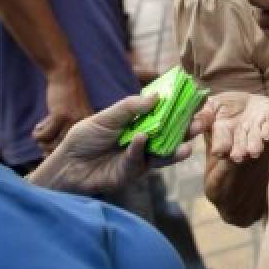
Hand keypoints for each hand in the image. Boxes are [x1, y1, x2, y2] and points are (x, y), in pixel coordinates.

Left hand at [28, 91, 196, 195]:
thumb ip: (130, 107)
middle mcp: (145, 139)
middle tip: (201, 123)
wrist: (68, 164)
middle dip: (187, 129)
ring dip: (177, 147)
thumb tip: (157, 96)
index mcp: (141, 123)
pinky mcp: (133, 172)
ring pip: (164, 152)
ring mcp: (141, 157)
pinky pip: (140, 160)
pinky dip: (140, 148)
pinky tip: (141, 139)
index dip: (181, 108)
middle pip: (171, 134)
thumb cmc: (85, 137)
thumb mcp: (107, 116)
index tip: (199, 101)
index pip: (165, 114)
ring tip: (189, 143)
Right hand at [34, 66, 93, 154]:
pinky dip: (37, 134)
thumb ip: (66, 132)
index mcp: (90, 128)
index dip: (59, 153)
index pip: (76, 151)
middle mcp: (84, 127)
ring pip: (52, 145)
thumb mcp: (73, 116)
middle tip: (43, 141)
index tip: (49, 152)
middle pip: (62, 150)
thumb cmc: (66, 98)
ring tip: (40, 132)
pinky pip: (44, 135)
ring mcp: (73, 121)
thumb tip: (49, 154)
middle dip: (48, 149)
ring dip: (42, 142)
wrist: (65, 76)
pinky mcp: (61, 116)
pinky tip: (37, 127)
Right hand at [197, 92, 268, 162]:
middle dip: (239, 150)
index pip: (221, 143)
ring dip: (254, 144)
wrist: (250, 102)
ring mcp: (257, 130)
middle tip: (238, 156)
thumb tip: (194, 124)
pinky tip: (266, 135)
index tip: (219, 151)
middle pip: (239, 145)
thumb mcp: (212, 106)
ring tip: (254, 151)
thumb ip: (205, 116)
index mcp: (224, 134)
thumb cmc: (227, 106)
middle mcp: (241, 136)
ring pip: (255, 139)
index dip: (220, 146)